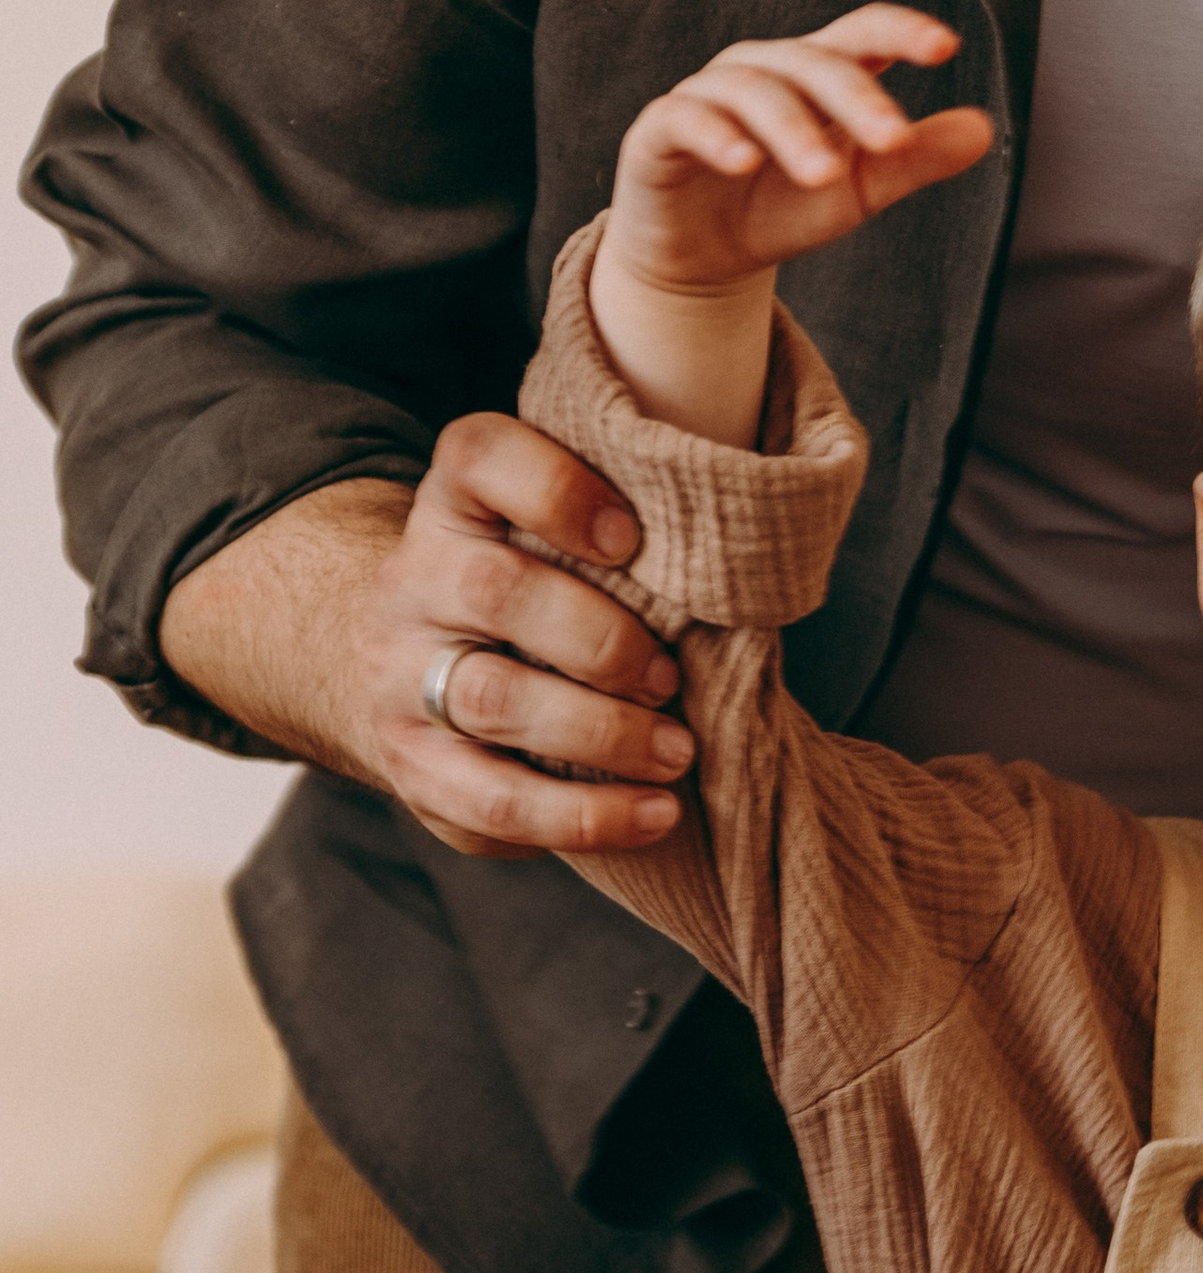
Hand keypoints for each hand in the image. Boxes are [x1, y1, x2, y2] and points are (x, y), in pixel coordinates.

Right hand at [159, 441, 693, 857]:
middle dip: (602, 639)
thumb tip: (732, 570)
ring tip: (676, 752)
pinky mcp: (412, 767)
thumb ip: (607, 539)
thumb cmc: (524, 600)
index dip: (556, 489)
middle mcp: (413, 581)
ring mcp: (401, 677)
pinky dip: (585, 815)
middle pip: (496, 590)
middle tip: (670, 677)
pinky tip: (653, 814)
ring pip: (493, 699)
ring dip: (604, 732)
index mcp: (454, 506)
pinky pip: (494, 802)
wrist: (399, 673)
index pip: (478, 456)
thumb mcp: (541, 542)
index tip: (631, 536)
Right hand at [593, 5, 992, 441]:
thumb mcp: (859, 190)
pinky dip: (716, 135)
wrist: (703, 263)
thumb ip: (914, 160)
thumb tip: (985, 128)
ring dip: (792, 130)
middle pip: (812, 62)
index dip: (900, 31)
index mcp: (814, 75)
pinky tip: (743, 161)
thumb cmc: (781, 209)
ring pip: (753, 91)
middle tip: (892, 140)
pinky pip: (685, 119)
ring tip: (824, 175)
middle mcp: (761, 70)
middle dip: (855, 99)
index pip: (861, 35)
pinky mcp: (658, 131)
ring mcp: (706, 96)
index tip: (945, 47)